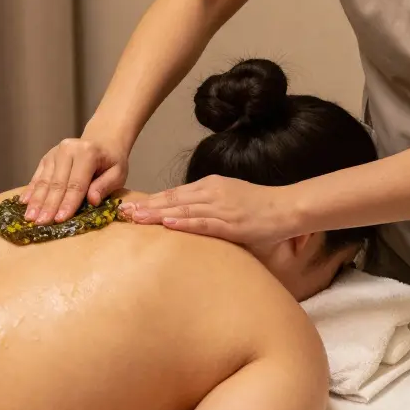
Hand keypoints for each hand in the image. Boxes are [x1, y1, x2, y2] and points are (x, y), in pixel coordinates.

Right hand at [20, 136, 129, 224]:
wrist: (103, 140)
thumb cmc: (111, 161)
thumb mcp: (117, 173)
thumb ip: (105, 186)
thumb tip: (92, 200)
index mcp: (87, 153)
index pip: (76, 184)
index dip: (68, 203)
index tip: (60, 220)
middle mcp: (68, 150)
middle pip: (57, 183)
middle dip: (49, 206)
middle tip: (41, 223)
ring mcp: (55, 153)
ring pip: (44, 181)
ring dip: (36, 201)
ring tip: (30, 218)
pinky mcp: (46, 158)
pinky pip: (37, 176)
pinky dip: (31, 190)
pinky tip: (24, 203)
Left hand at [121, 175, 298, 248]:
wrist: (288, 207)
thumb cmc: (261, 209)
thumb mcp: (231, 202)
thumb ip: (210, 210)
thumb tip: (189, 221)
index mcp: (211, 186)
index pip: (175, 194)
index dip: (152, 200)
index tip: (131, 205)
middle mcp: (212, 192)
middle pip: (172, 199)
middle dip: (146, 206)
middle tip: (122, 212)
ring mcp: (221, 207)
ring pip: (182, 210)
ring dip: (156, 214)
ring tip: (135, 219)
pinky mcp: (231, 223)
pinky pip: (202, 223)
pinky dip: (183, 223)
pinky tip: (166, 224)